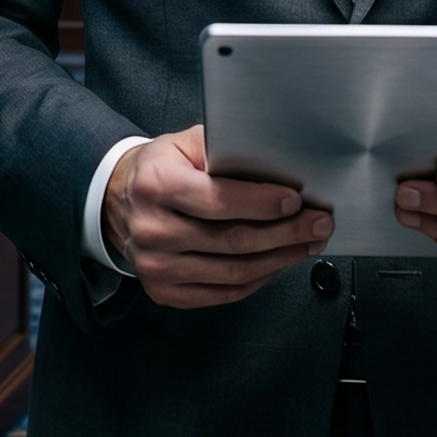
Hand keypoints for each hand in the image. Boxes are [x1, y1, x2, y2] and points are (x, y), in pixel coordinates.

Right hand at [103, 126, 332, 307]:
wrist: (118, 202)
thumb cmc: (161, 170)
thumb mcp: (184, 144)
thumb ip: (225, 149)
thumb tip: (278, 162)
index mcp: (156, 185)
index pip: (219, 200)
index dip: (263, 203)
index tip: (297, 201)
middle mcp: (152, 229)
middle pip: (233, 240)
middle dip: (286, 234)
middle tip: (319, 224)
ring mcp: (156, 266)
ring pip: (233, 271)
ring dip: (280, 259)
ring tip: (308, 244)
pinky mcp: (163, 291)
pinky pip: (222, 293)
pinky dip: (258, 280)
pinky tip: (278, 263)